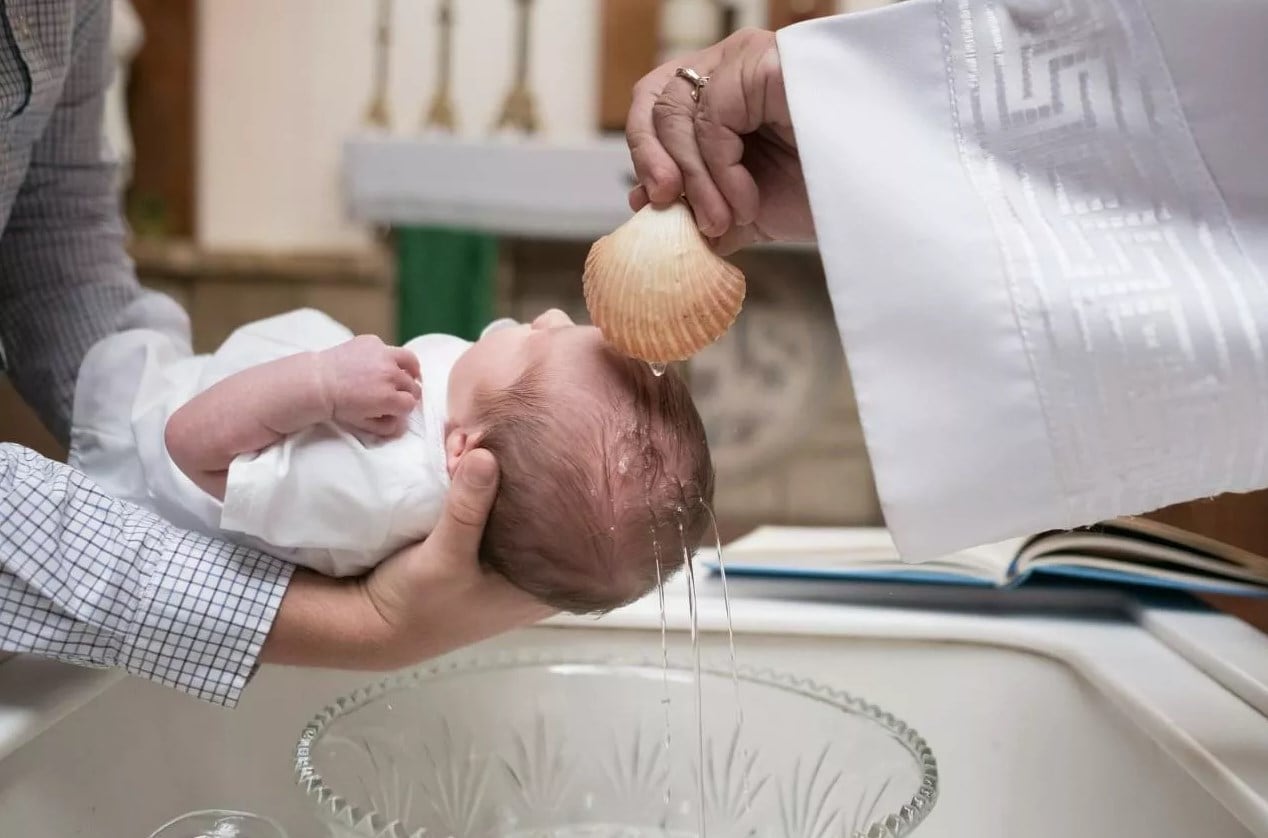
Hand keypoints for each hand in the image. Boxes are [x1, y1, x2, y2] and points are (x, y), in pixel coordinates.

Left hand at [319, 335, 421, 436]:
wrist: (318, 382)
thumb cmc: (339, 406)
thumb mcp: (363, 424)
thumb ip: (387, 426)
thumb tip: (402, 423)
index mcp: (389, 397)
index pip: (411, 403)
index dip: (404, 407)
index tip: (397, 407)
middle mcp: (390, 374)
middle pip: (413, 385)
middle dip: (406, 392)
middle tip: (397, 394)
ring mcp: (383, 355)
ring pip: (410, 361)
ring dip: (410, 370)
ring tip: (404, 374)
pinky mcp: (373, 342)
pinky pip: (389, 349)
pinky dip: (386, 357)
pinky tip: (377, 363)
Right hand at [359, 449, 555, 664]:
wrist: (377, 624)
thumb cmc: (420, 605)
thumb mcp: (445, 557)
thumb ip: (468, 510)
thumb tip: (487, 455)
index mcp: (542, 587)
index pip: (575, 532)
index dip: (567, 494)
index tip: (555, 455)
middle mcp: (534, 574)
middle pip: (546, 513)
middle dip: (530, 476)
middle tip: (518, 439)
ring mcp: (509, 561)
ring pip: (517, 507)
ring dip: (502, 478)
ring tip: (493, 441)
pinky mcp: (484, 548)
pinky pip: (493, 508)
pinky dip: (483, 486)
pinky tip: (475, 457)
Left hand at [626, 28, 813, 254]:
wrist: (876, 200)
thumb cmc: (821, 195)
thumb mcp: (745, 208)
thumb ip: (698, 207)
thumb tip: (645, 212)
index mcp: (723, 92)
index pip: (656, 103)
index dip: (645, 154)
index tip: (649, 205)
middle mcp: (732, 65)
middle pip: (657, 101)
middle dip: (656, 165)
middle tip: (670, 211)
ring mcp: (749, 59)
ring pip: (679, 112)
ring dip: (695, 180)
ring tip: (726, 219)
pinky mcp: (766, 63)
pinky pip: (712, 118)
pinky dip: (719, 171)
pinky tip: (746, 201)